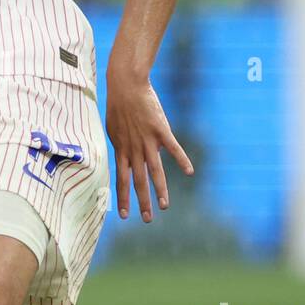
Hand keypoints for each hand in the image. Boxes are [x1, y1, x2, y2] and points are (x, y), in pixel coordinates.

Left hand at [105, 73, 193, 221]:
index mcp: (121, 149)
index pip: (121, 179)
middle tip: (147, 219)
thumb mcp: (115, 129)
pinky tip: (189, 172)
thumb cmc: (119, 105)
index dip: (122, 198)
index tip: (123, 215)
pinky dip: (181, 160)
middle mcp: (134, 149)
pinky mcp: (160, 129)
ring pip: (155, 170)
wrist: (126, 85)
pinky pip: (173, 148)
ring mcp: (147, 140)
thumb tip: (126, 155)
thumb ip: (122, 145)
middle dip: (142, 201)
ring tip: (164, 206)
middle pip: (138, 180)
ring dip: (160, 189)